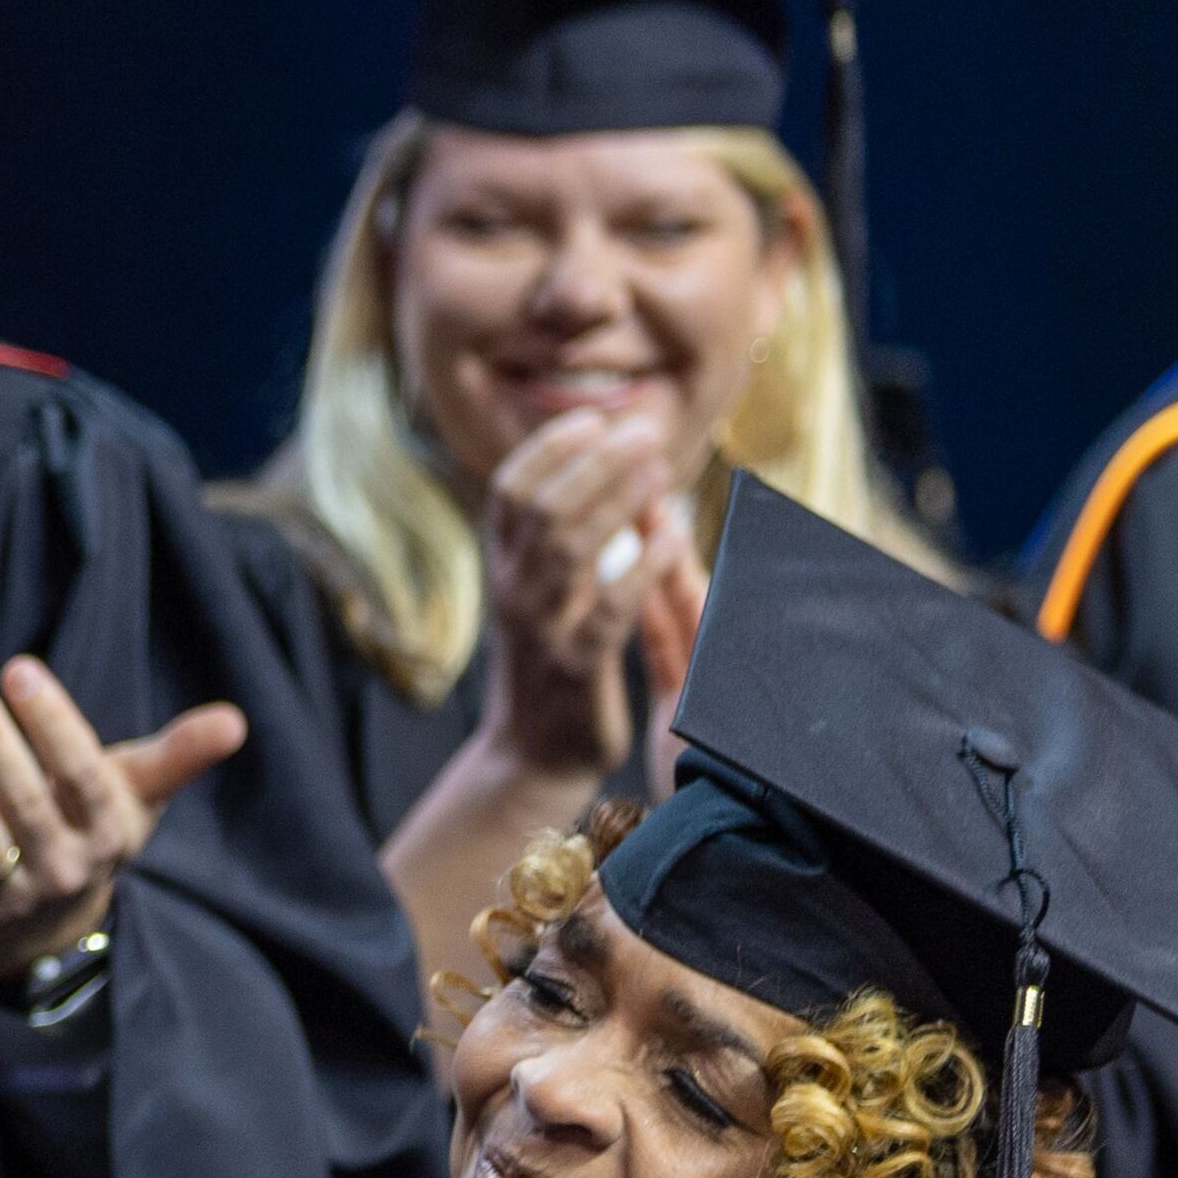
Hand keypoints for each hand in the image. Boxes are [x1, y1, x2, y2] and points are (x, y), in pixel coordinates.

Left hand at [0, 661, 247, 980]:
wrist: (44, 933)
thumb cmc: (86, 832)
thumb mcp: (133, 797)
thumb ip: (176, 756)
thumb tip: (236, 721)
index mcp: (108, 829)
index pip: (82, 772)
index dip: (52, 723)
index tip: (19, 669)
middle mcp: (66, 866)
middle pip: (26, 800)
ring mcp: (14, 897)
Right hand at [474, 412, 696, 781]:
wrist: (530, 757)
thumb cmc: (547, 666)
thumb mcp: (536, 597)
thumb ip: (553, 543)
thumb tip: (596, 473)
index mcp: (503, 570)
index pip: (511, 490)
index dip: (550, 447)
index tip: (595, 420)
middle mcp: (514, 592)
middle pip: (543, 506)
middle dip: (594, 461)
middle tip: (644, 433)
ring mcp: (542, 629)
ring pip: (570, 547)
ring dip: (617, 500)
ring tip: (659, 470)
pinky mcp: (578, 667)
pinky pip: (610, 608)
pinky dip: (644, 566)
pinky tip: (674, 537)